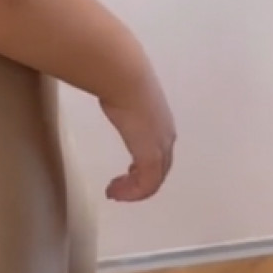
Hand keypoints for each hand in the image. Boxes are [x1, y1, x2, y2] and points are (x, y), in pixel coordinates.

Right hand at [100, 68, 175, 202]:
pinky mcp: (150, 156)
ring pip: (154, 180)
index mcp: (161, 122)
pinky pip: (146, 186)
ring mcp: (160, 147)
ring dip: (134, 190)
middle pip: (160, 169)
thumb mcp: (124, 92)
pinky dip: (131, 193)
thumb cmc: (121, 80)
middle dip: (141, 181)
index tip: (128, 171)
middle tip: (122, 188)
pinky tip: (115, 192)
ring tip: (115, 193)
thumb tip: (106, 90)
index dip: (146, 164)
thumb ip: (122, 99)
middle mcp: (166, 137)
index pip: (160, 151)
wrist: (125, 78)